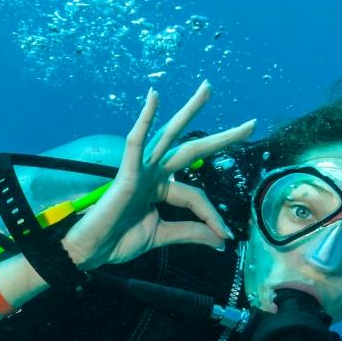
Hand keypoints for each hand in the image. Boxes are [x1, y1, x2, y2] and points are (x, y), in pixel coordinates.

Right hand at [61, 82, 255, 271]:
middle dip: (222, 137)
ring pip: (170, 136)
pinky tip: (154, 97)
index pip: (197, 196)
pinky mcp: (126, 172)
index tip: (224, 237)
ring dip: (190, 111)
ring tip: (207, 88)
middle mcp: (153, 174)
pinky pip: (136, 142)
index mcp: (160, 188)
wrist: (90, 252)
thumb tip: (220, 240)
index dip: (212, 216)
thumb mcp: (163, 236)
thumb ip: (190, 233)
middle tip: (251, 124)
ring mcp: (140, 170)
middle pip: (193, 149)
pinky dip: (144, 119)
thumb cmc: (117, 241)